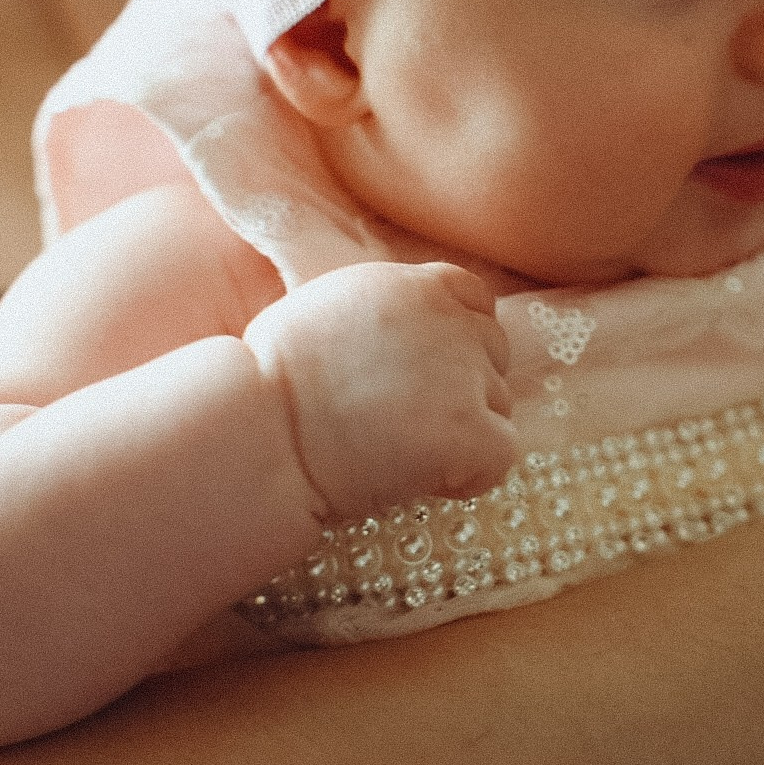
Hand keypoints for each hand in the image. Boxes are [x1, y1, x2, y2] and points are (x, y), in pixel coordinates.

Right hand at [243, 261, 517, 518]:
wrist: (262, 430)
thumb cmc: (276, 377)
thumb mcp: (336, 305)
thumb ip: (393, 308)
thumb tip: (422, 332)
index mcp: (419, 284)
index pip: (478, 303)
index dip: (458, 341)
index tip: (421, 374)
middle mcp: (452, 321)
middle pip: (494, 355)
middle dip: (463, 387)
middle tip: (404, 418)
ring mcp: (466, 376)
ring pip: (499, 406)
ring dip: (464, 432)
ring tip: (400, 448)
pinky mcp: (470, 432)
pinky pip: (501, 456)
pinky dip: (472, 475)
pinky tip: (423, 479)